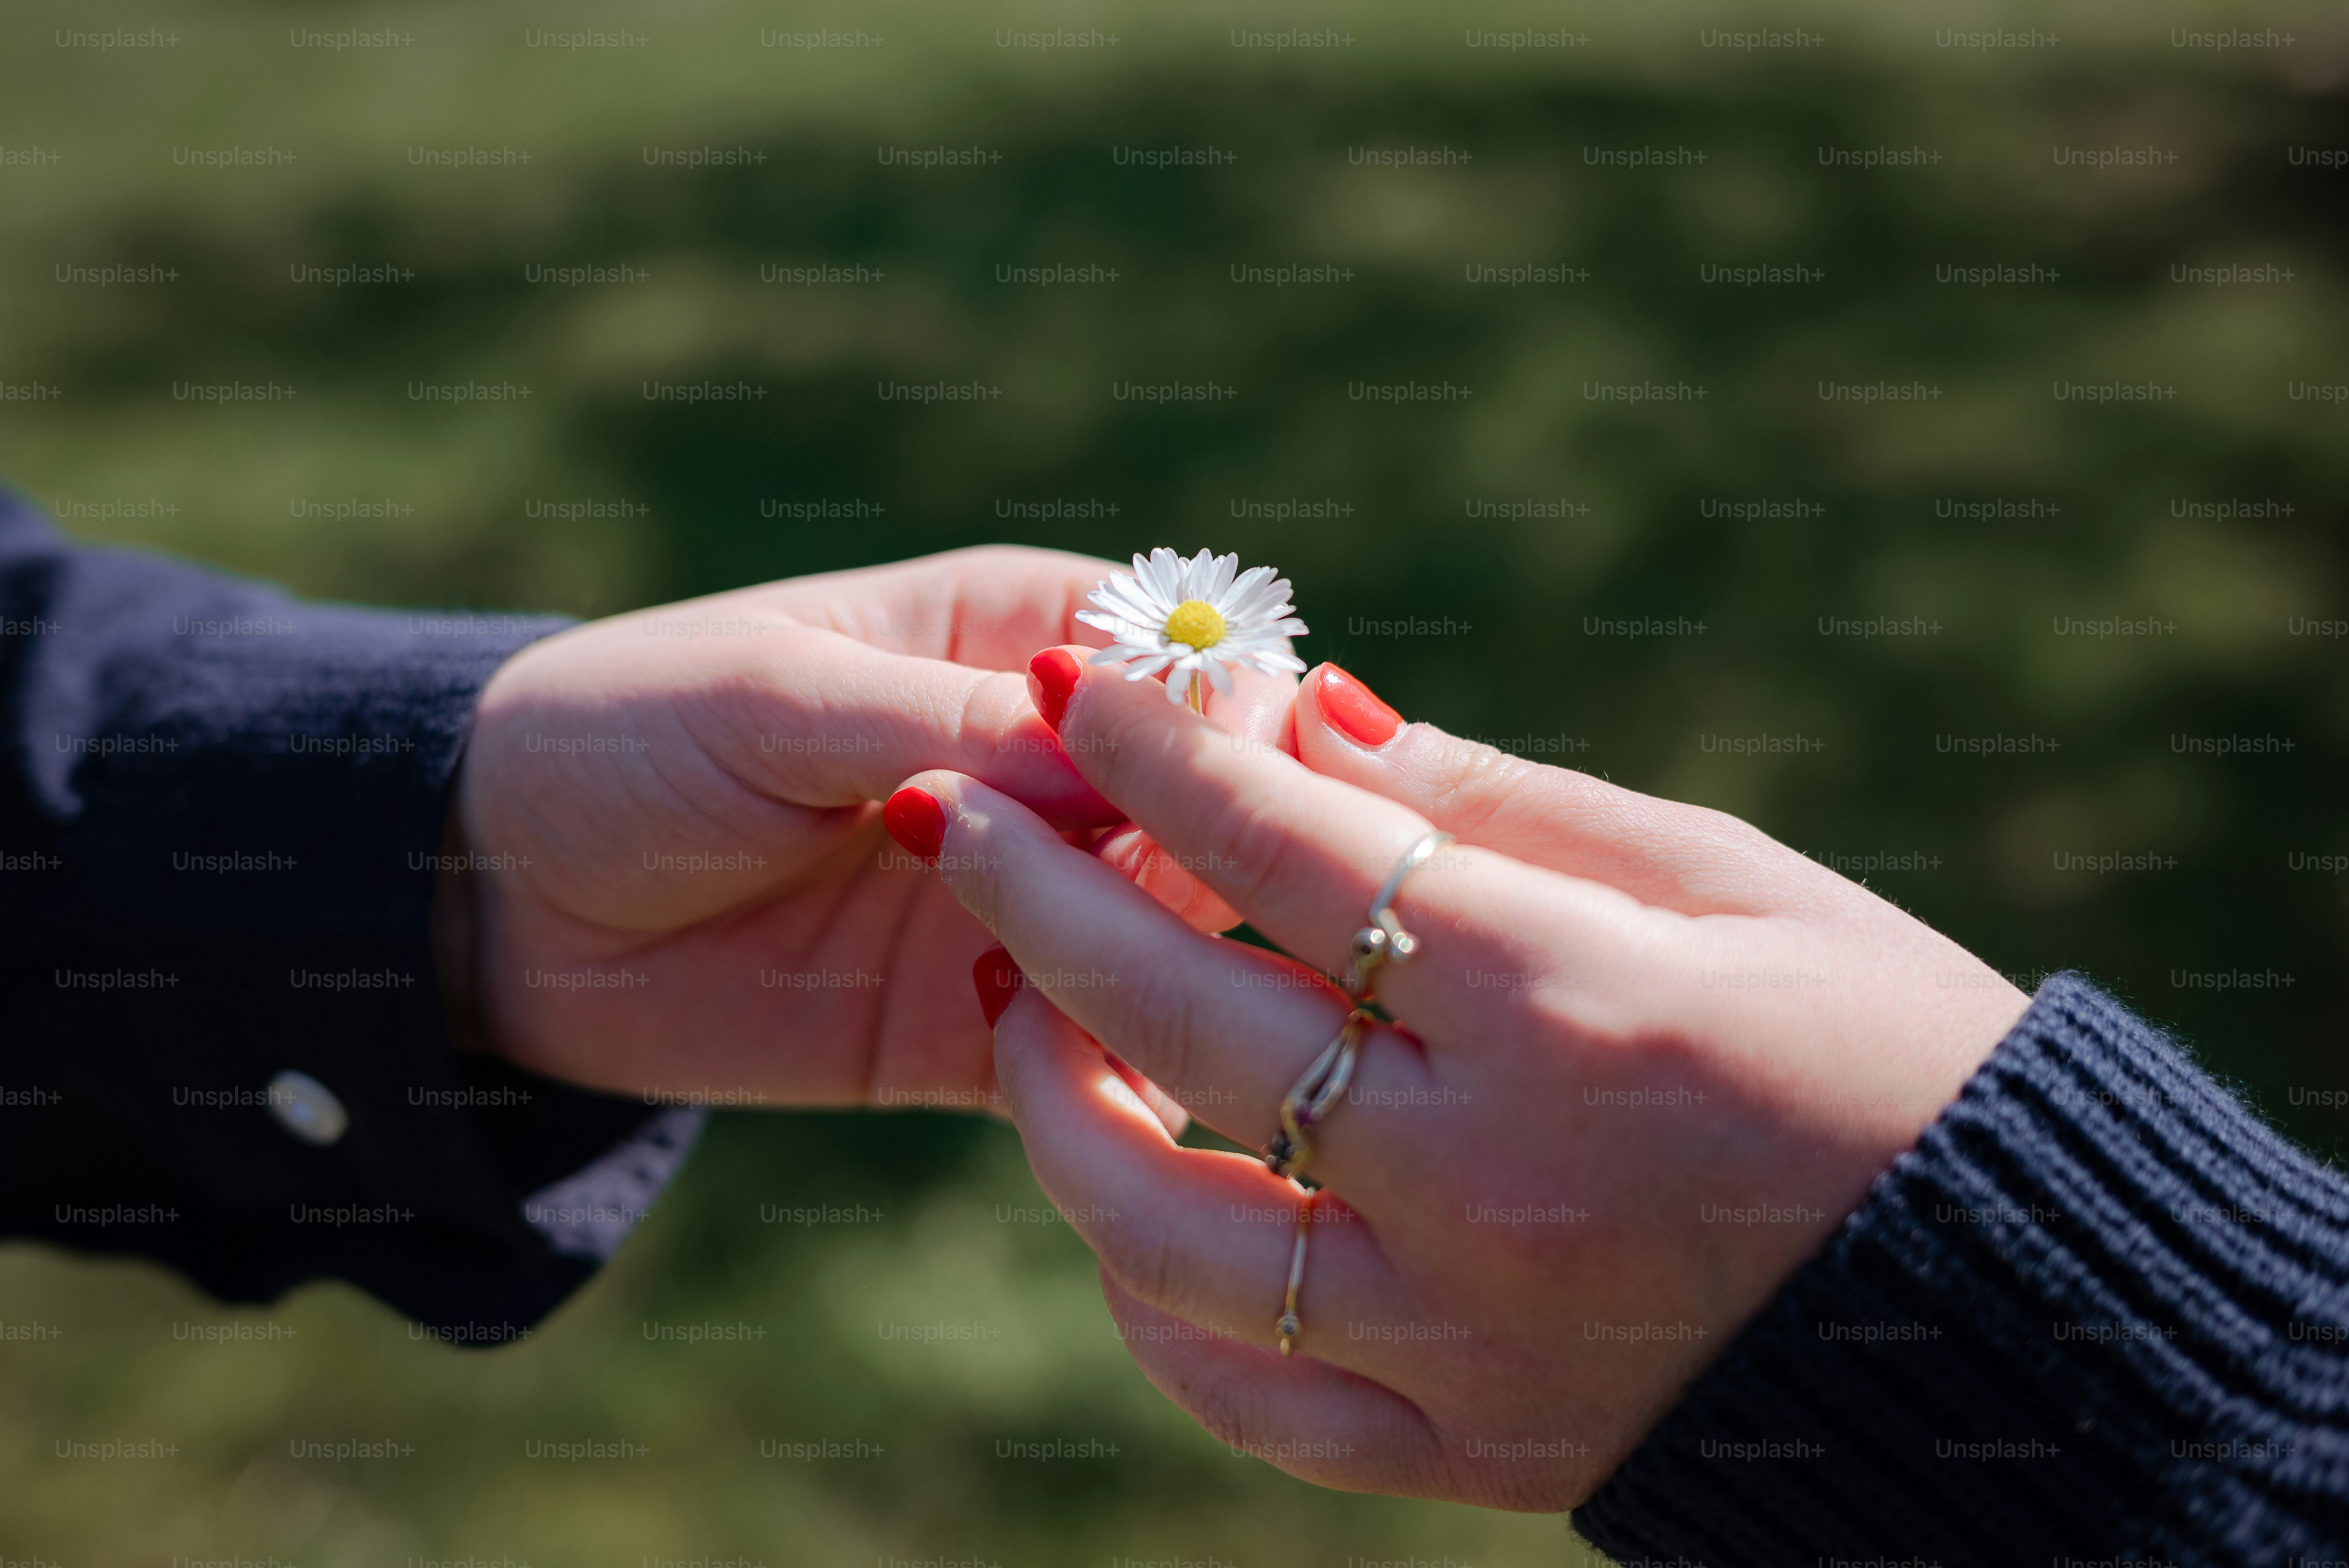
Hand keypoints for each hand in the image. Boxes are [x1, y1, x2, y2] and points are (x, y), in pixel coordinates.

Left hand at [438, 547, 1281, 1106]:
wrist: (491, 902)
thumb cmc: (622, 739)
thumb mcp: (775, 699)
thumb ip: (949, 721)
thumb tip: (1124, 768)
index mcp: (1018, 640)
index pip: (1192, 662)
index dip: (1221, 715)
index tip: (1193, 775)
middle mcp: (1051, 776)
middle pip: (1213, 811)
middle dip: (1204, 854)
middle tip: (1121, 893)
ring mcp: (1030, 907)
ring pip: (1177, 941)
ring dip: (1157, 964)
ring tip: (1057, 974)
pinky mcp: (988, 1032)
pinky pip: (1098, 1059)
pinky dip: (1105, 1069)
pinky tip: (1055, 1065)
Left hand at [890, 655, 2030, 1507]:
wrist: (2001, 1309)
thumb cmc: (1877, 1042)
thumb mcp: (1723, 877)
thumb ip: (1502, 800)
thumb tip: (1312, 711)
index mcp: (1572, 1001)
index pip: (1298, 845)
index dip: (1164, 746)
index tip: (1074, 678)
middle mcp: (1491, 1174)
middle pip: (1188, 1014)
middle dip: (1046, 886)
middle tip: (954, 812)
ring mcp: (1463, 1330)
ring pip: (1161, 1228)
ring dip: (1057, 1106)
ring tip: (1026, 1013)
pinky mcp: (1463, 1444)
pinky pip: (1240, 1387)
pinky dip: (1151, 1297)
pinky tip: (1119, 1207)